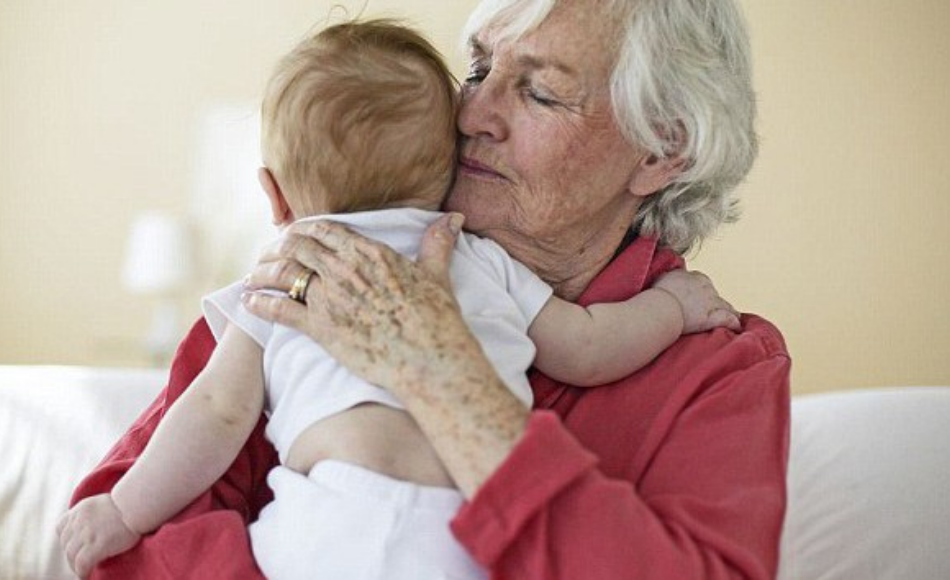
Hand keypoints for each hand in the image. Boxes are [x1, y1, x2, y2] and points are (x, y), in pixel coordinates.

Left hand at [56, 494, 140, 577]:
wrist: (139, 505)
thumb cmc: (132, 505)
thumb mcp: (106, 503)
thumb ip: (94, 514)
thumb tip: (95, 528)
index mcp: (81, 509)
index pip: (61, 526)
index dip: (66, 539)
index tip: (75, 545)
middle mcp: (80, 520)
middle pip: (66, 543)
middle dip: (71, 555)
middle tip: (80, 563)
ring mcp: (87, 533)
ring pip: (71, 556)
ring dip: (75, 566)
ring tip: (84, 571)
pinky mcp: (96, 545)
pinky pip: (81, 564)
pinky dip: (82, 572)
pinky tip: (87, 575)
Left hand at [242, 213, 471, 388]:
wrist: (429, 358)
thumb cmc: (437, 319)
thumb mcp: (437, 275)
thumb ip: (437, 243)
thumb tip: (453, 218)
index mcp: (369, 252)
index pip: (325, 229)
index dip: (305, 229)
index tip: (295, 234)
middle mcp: (344, 269)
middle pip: (297, 246)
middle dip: (278, 247)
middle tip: (269, 254)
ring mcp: (330, 297)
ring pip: (282, 273)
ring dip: (263, 273)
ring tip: (253, 277)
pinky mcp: (320, 327)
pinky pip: (280, 310)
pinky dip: (260, 304)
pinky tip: (248, 302)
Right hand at [653, 269, 740, 333]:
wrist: (660, 307)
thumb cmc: (657, 295)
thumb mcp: (663, 277)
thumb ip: (671, 276)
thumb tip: (671, 276)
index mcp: (694, 277)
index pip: (702, 282)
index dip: (702, 291)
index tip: (698, 297)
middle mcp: (705, 287)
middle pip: (715, 294)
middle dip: (715, 301)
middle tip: (711, 310)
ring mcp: (710, 302)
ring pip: (726, 306)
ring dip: (728, 311)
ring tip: (732, 318)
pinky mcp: (712, 318)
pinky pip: (729, 320)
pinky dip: (734, 323)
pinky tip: (736, 327)